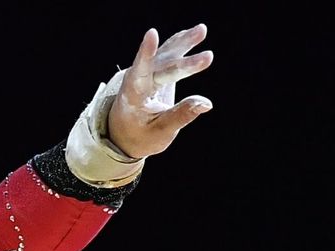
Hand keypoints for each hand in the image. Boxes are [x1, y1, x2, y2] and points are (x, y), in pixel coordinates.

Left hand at [106, 24, 214, 159]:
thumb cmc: (141, 135)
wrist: (124, 134)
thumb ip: (181, 116)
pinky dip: (179, 43)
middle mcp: (137, 80)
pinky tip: (192, 34)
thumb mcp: (160, 132)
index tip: (152, 34)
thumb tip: (206, 104)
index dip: (146, 54)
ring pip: (166, 54)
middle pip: (163, 67)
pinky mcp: (154, 71)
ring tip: (202, 30)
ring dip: (184, 42)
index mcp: (133, 96)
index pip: (139, 73)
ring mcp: (146, 73)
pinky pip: (168, 54)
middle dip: (186, 63)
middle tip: (209, 57)